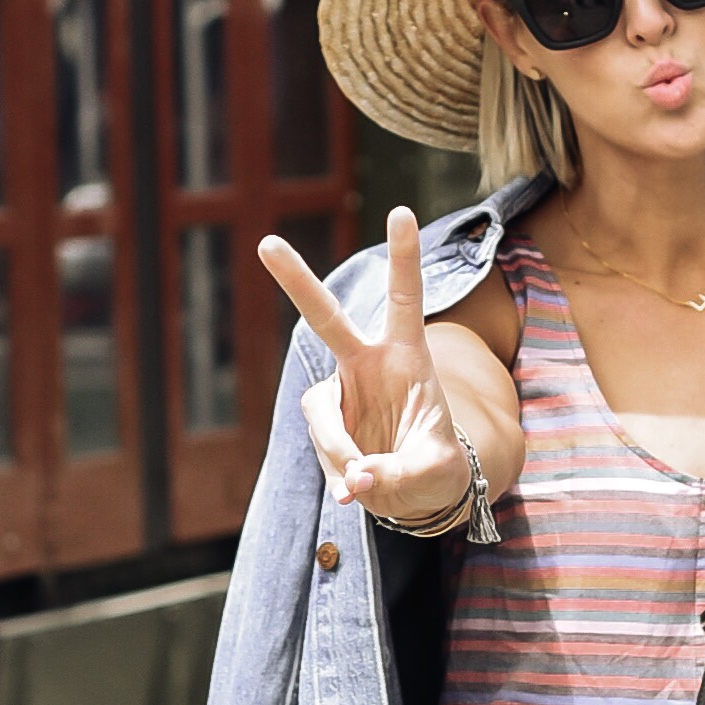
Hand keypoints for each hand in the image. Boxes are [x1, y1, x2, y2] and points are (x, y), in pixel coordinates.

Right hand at [262, 209, 471, 532]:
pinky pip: (322, 450)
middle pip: (326, 317)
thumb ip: (401, 473)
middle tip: (266, 243)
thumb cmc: (438, 469)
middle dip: (296, 281)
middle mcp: (367, 364)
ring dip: (340, 452)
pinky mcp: (324, 424)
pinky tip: (354, 490)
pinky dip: (337, 475)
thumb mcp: (437, 473)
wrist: (415, 494)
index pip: (404, 298)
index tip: (401, 210)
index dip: (403, 257)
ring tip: (366, 482)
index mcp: (407, 356)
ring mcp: (340, 393)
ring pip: (322, 416)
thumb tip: (356, 478)